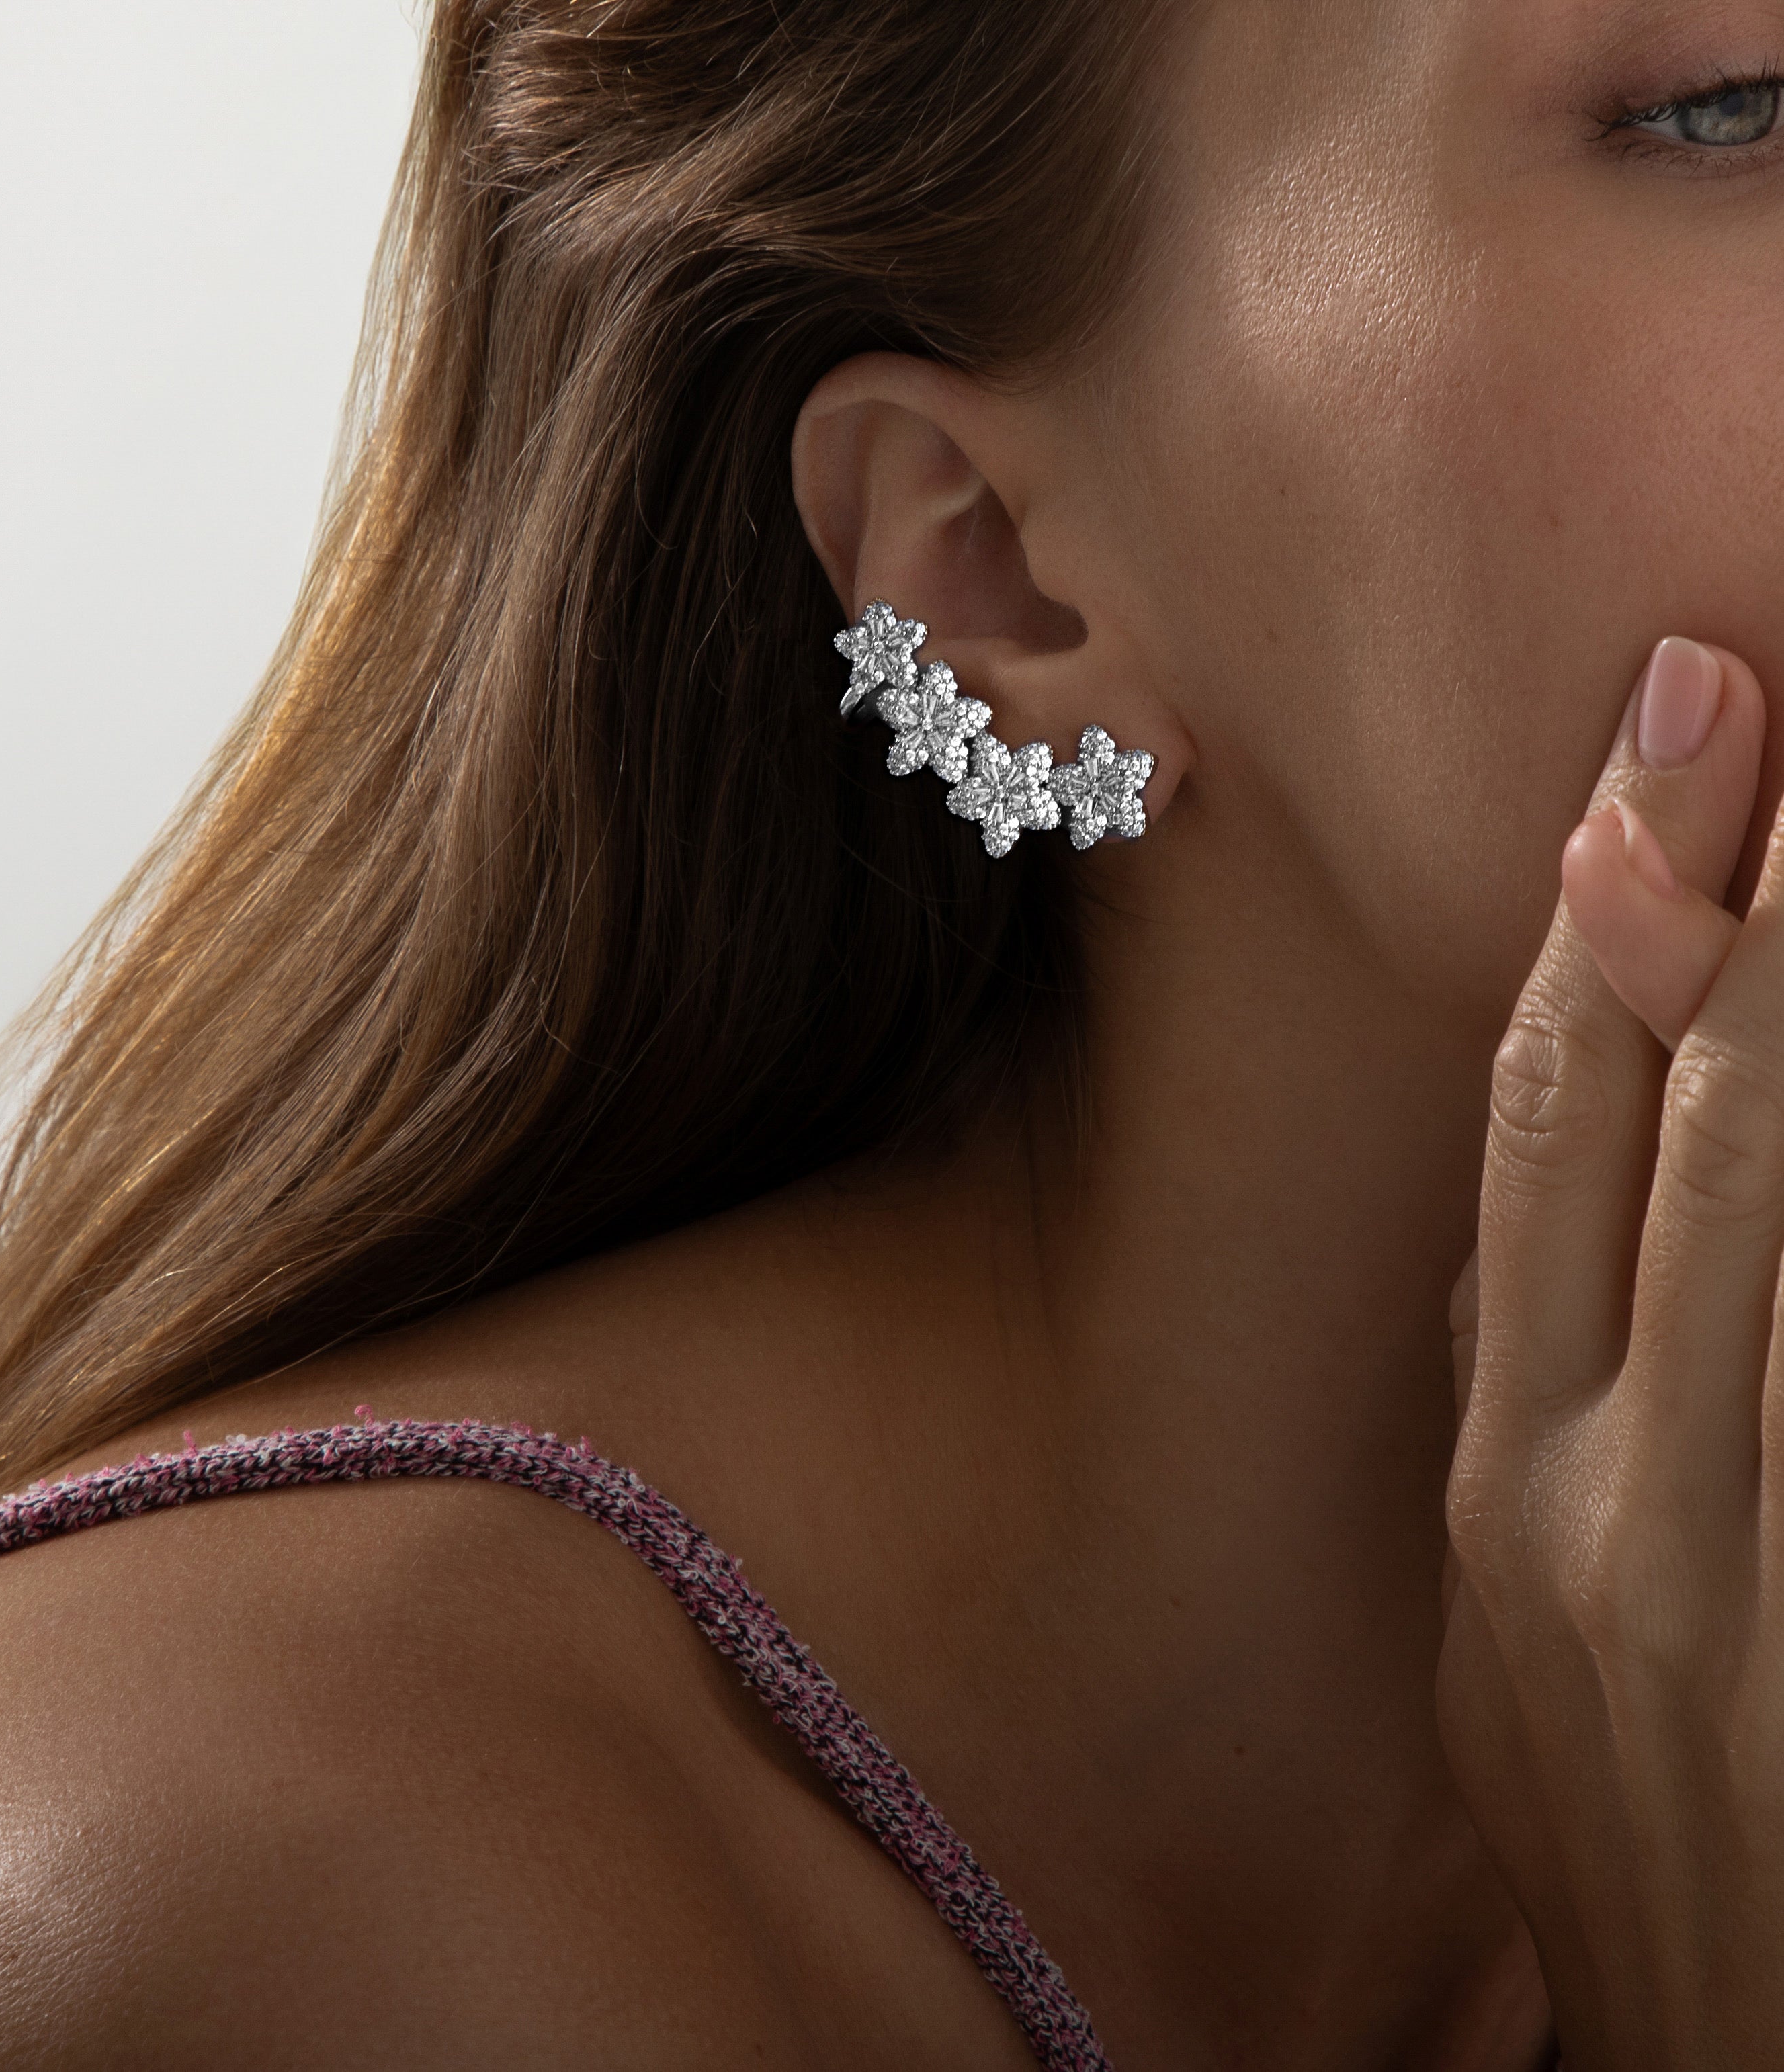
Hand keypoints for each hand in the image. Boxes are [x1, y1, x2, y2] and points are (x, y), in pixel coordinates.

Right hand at [1440, 635, 1783, 2069]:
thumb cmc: (1655, 1870)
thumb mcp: (1524, 1649)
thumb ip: (1536, 1431)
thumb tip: (1537, 1228)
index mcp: (1505, 1500)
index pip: (1538, 1148)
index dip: (1598, 930)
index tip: (1661, 744)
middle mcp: (1612, 1511)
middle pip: (1693, 1132)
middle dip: (1741, 891)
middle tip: (1769, 684)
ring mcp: (1752, 1564)